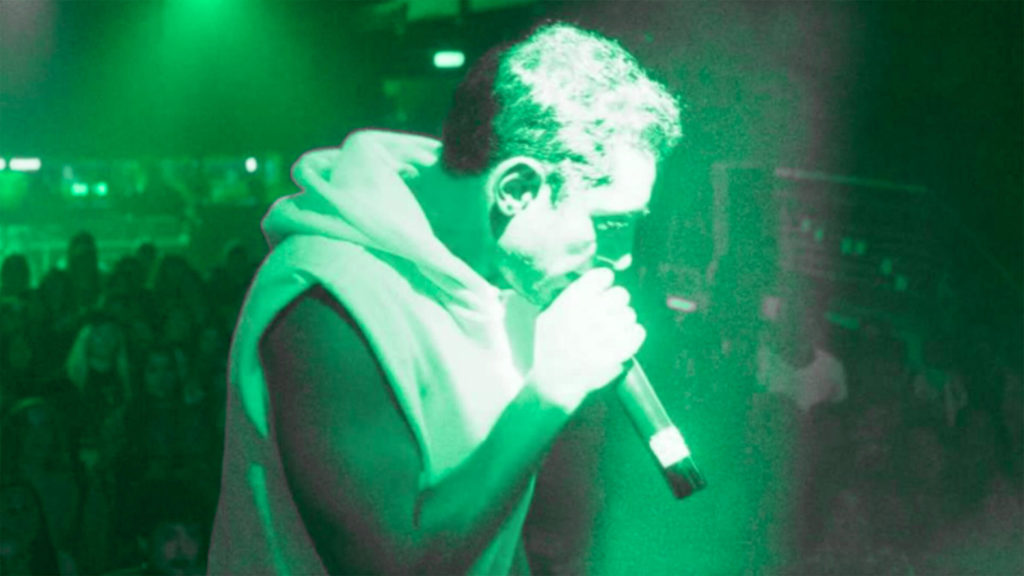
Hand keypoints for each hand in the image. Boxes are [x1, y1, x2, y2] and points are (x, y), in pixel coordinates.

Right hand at [529, 268, 645, 413]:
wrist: (554, 383)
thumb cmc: (549, 348)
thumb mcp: (547, 316)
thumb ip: (567, 297)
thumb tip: (591, 281)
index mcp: (572, 301)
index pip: (602, 276)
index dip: (604, 283)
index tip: (601, 291)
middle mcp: (591, 314)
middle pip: (621, 294)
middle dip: (616, 303)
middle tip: (609, 313)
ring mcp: (606, 334)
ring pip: (630, 314)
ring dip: (623, 321)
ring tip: (612, 331)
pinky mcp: (619, 352)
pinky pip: (638, 332)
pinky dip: (633, 334)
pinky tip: (624, 339)